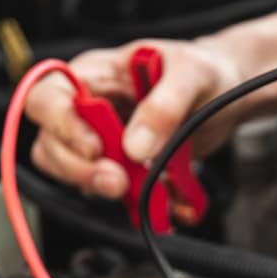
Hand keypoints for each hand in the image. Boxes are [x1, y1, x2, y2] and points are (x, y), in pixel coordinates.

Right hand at [25, 13, 276, 198]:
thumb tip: (136, 148)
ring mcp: (108, 143)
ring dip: (104, 190)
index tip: (96, 148)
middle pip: (52, 145)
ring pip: (77, 175)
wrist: (229, 92)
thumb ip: (163, 107)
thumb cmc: (205, 71)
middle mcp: (92, 110)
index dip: (62, 126)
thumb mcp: (191, 75)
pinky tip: (169, 205)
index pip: (47, 99)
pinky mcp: (129, 170)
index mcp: (96, 75)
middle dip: (80, 169)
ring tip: (142, 193)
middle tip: (118, 182)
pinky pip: (121, 196)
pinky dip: (141, 206)